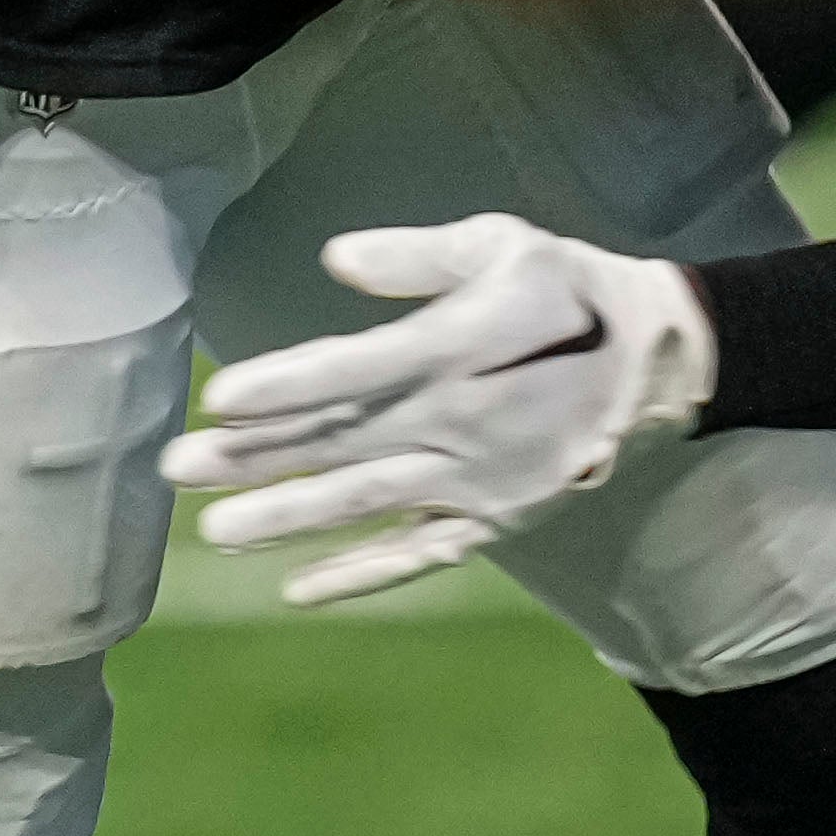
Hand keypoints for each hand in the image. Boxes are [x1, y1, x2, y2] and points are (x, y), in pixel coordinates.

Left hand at [160, 215, 715, 607]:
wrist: (659, 362)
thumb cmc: (572, 290)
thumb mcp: (505, 245)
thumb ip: (418, 257)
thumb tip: (334, 259)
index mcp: (457, 348)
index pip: (354, 371)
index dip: (284, 385)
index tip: (218, 397)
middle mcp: (458, 421)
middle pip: (339, 442)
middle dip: (253, 457)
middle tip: (175, 467)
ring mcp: (476, 479)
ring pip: (365, 504)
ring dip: (287, 518)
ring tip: (214, 529)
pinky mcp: (497, 519)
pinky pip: (420, 555)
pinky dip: (362, 576)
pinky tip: (300, 590)